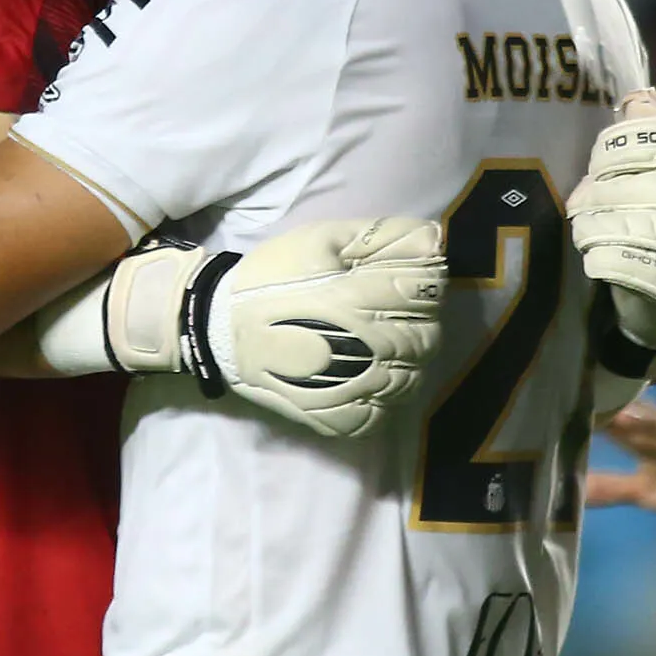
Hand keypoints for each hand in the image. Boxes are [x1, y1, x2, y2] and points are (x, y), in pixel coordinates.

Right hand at [103, 217, 446, 439]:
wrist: (222, 331)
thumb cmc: (272, 278)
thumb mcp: (320, 239)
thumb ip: (381, 235)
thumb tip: (434, 239)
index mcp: (360, 299)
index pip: (427, 294)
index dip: (425, 282)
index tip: (406, 279)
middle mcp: (365, 348)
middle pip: (427, 337)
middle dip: (418, 320)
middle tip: (390, 311)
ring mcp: (354, 390)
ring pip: (413, 378)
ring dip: (407, 359)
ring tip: (381, 343)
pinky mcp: (340, 420)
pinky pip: (385, 413)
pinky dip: (386, 396)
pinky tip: (368, 376)